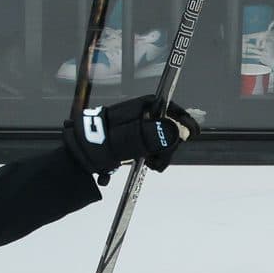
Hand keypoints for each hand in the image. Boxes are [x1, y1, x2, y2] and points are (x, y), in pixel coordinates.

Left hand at [61, 94, 198, 180]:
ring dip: (162, 154)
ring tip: (150, 165)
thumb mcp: (126, 140)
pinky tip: (148, 164)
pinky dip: (154, 156)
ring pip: (163, 138)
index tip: (193, 133)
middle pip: (169, 125)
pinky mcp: (135, 139)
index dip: (183, 119)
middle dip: (169, 144)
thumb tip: (176, 131)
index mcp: (141, 107)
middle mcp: (142, 114)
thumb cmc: (100, 144)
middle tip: (158, 162)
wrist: (80, 157)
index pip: (170, 107)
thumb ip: (151, 135)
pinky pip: (153, 146)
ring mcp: (139, 126)